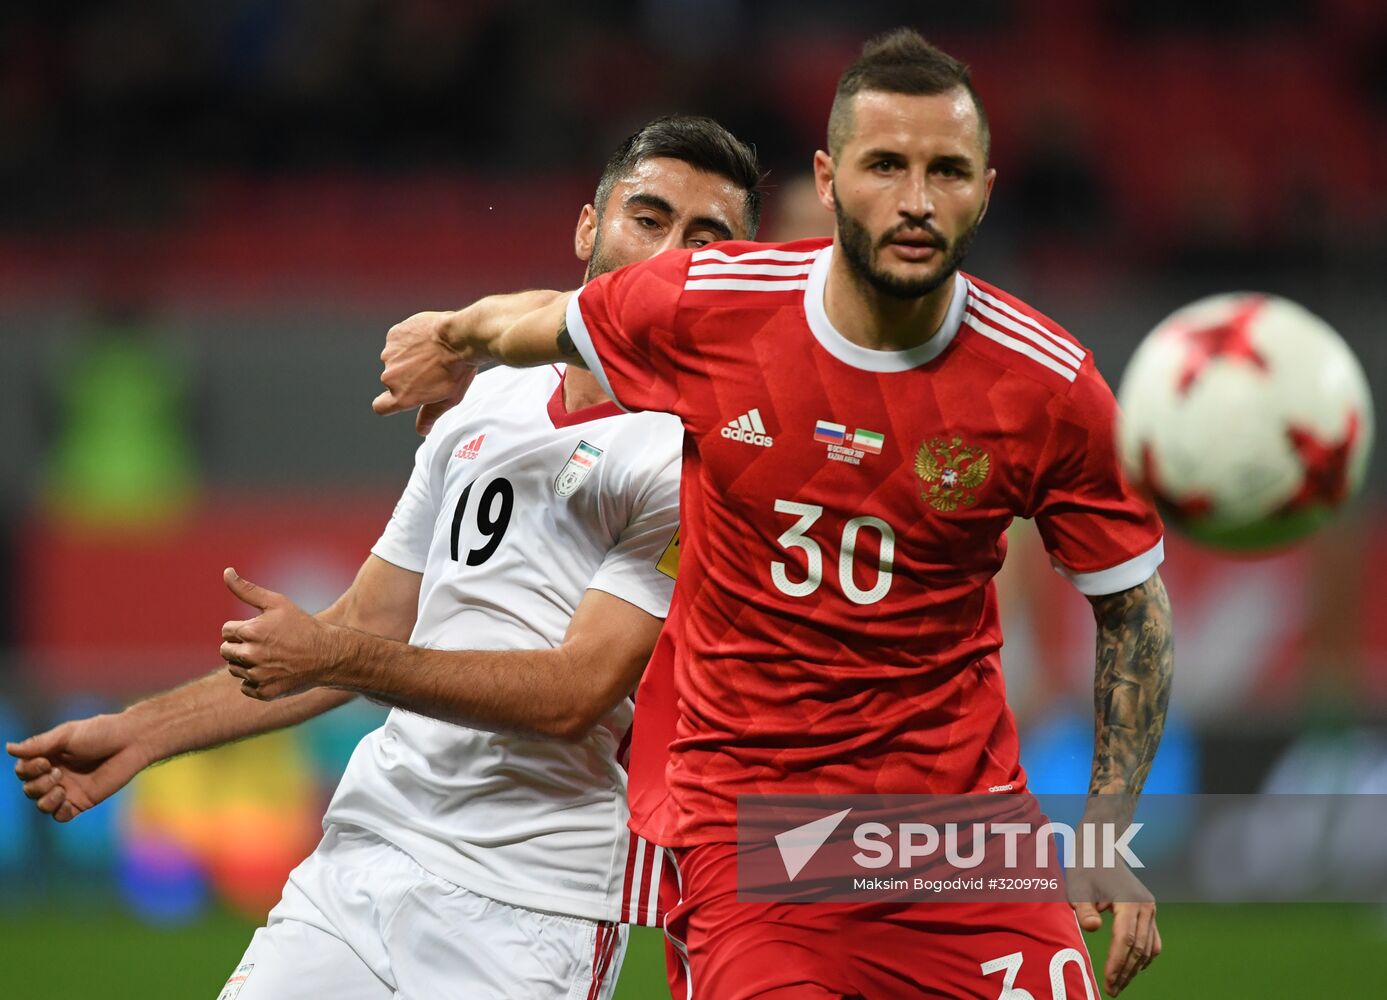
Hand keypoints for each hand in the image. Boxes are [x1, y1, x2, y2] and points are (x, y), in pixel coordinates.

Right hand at [6, 713, 150, 821]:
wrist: (131, 742)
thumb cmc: (101, 733)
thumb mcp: (66, 735)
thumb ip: (38, 744)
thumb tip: (8, 748)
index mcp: (49, 756)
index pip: (23, 771)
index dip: (27, 770)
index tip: (45, 761)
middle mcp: (56, 774)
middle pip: (29, 789)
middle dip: (37, 784)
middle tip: (58, 772)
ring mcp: (69, 789)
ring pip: (41, 805)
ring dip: (45, 799)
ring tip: (61, 786)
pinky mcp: (83, 801)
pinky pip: (61, 816)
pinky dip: (59, 812)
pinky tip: (67, 801)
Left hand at [220, 568, 348, 699]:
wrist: (328, 655)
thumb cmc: (302, 625)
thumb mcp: (277, 602)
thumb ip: (247, 589)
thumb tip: (226, 571)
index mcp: (250, 632)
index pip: (226, 631)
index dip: (242, 628)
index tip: (261, 629)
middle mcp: (250, 655)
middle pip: (226, 651)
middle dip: (240, 646)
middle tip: (265, 643)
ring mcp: (256, 676)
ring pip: (234, 669)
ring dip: (246, 663)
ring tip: (271, 656)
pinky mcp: (263, 692)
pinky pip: (246, 686)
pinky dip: (256, 680)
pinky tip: (274, 670)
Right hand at [372, 310, 479, 433]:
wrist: (461, 338)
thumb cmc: (458, 370)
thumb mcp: (448, 399)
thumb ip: (429, 416)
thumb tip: (422, 430)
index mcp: (401, 396)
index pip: (381, 407)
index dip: (388, 402)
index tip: (401, 395)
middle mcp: (390, 377)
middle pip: (392, 380)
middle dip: (407, 375)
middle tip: (430, 368)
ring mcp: (390, 354)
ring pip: (394, 358)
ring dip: (407, 356)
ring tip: (431, 352)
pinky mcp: (394, 335)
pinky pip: (397, 340)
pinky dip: (408, 339)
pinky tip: (426, 338)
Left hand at [1069, 863, 1161, 995]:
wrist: (1101, 846)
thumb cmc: (1085, 866)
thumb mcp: (1078, 885)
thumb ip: (1084, 908)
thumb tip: (1092, 929)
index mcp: (1129, 901)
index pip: (1125, 940)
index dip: (1116, 963)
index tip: (1107, 981)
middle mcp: (1145, 906)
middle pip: (1138, 948)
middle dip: (1125, 972)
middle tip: (1111, 990)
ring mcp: (1150, 909)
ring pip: (1148, 947)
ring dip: (1134, 968)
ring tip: (1119, 984)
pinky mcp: (1149, 911)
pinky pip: (1152, 940)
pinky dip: (1144, 957)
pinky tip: (1132, 969)